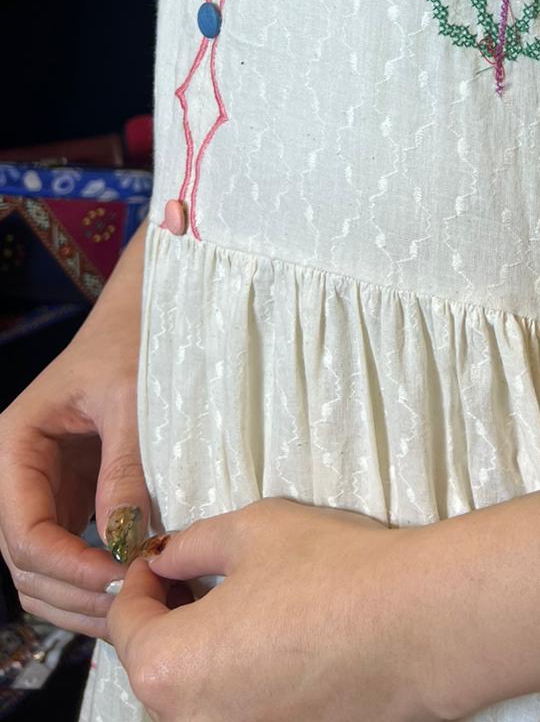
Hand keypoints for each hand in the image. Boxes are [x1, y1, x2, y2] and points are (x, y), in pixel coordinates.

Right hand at [0, 280, 152, 641]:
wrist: (142, 319)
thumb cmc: (131, 345)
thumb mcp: (131, 399)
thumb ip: (125, 466)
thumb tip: (126, 540)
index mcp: (13, 445)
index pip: (24, 531)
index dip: (68, 566)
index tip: (120, 579)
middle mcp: (15, 476)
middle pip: (26, 563)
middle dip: (74, 591)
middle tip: (134, 604)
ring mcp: (41, 491)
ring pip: (42, 570)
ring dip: (81, 597)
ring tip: (137, 605)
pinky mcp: (70, 498)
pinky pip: (69, 554)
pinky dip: (94, 578)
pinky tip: (136, 586)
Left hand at [108, 497, 448, 721]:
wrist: (420, 625)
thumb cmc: (335, 571)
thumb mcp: (252, 529)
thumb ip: (191, 544)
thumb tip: (166, 556)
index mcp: (168, 669)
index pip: (124, 621)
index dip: (141, 575)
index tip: (165, 554)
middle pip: (160, 664)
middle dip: (174, 615)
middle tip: (205, 571)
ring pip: (202, 692)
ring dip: (211, 649)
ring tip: (252, 602)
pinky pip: (244, 708)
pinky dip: (250, 676)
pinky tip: (286, 636)